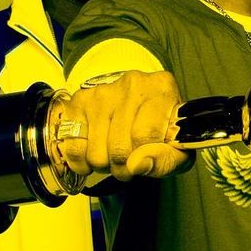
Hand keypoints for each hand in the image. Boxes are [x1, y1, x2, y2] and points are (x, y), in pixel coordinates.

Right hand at [56, 70, 187, 180]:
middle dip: (122, 167)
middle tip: (128, 163)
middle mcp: (132, 84)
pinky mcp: (80, 101)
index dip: (142, 159)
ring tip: (114, 156)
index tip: (142, 162)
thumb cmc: (160, 128)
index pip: (145, 135)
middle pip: (118, 146)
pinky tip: (93, 155)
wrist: (140, 104)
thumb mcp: (177, 147)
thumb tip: (137, 165)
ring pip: (95, 151)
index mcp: (161, 89)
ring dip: (103, 165)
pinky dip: (81, 161)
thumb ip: (166, 160)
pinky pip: (73, 146)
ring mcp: (103, 91)